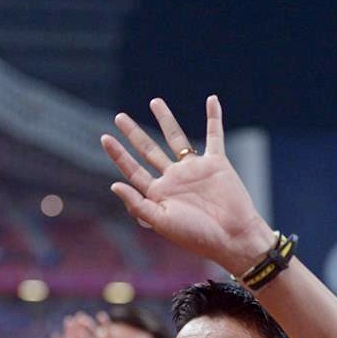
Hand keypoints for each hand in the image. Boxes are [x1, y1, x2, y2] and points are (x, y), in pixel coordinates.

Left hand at [101, 96, 275, 275]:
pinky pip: (214, 136)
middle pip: (149, 150)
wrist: (232, 237)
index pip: (133, 170)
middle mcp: (174, 179)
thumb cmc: (196, 236)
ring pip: (176, 138)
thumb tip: (113, 185)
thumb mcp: (161, 222)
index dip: (118, 155)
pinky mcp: (216, 163)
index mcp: (159, 194)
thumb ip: (137, 204)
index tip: (105, 138)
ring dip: (166, 119)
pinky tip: (212, 100)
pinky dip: (214, 118)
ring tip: (155, 101)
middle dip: (134, 133)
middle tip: (119, 117)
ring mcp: (194, 169)